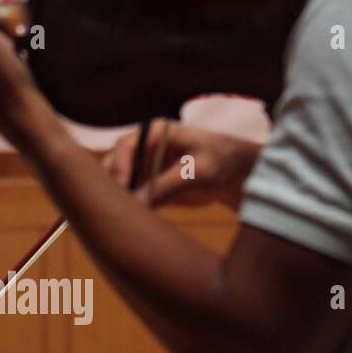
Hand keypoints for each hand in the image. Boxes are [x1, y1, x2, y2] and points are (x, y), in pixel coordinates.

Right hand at [102, 119, 261, 210]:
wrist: (238, 175)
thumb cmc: (222, 161)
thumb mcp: (197, 171)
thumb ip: (167, 184)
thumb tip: (138, 202)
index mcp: (156, 132)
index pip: (126, 145)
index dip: (120, 164)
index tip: (122, 186)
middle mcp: (146, 148)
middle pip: (116, 163)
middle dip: (113, 183)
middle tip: (116, 205)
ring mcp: (147, 167)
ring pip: (122, 183)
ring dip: (120, 198)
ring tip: (125, 215)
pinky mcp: (152, 186)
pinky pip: (134, 198)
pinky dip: (131, 207)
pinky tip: (135, 220)